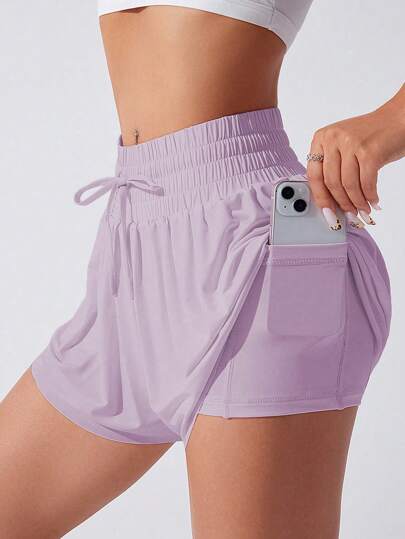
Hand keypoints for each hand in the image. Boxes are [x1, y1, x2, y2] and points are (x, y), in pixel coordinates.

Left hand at [307, 84, 404, 228]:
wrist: (399, 118)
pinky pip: (365, 183)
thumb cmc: (371, 136)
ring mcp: (351, 143)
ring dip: (357, 202)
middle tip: (349, 215)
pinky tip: (373, 201)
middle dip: (341, 204)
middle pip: (331, 182)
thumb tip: (328, 201)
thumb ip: (332, 168)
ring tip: (363, 210)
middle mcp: (333, 138)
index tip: (327, 212)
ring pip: (348, 185)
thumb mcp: (343, 146)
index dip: (321, 198)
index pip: (314, 175)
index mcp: (321, 138)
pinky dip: (370, 196)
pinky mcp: (369, 151)